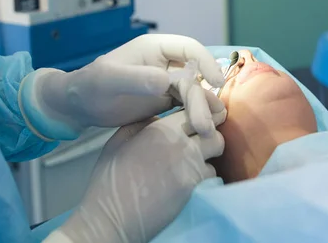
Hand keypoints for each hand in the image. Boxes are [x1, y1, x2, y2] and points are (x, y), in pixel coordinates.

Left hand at [18, 34, 225, 140]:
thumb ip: (136, 79)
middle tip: (206, 124)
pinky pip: (186, 104)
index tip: (215, 82)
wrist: (79, 106)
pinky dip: (195, 115)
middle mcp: (164, 62)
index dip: (205, 62)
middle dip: (202, 97)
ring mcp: (166, 80)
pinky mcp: (165, 98)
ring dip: (202, 109)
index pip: (189, 48)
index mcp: (154, 48)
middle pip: (194, 75)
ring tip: (206, 131)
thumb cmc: (90, 87)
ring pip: (193, 91)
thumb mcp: (109, 81)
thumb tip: (165, 81)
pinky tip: (200, 130)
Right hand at [43, 110, 225, 242]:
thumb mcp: (120, 140)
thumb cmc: (111, 179)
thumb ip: (143, 123)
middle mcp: (180, 144)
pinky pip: (211, 176)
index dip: (196, 117)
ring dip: (207, 156)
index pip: (194, 111)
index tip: (193, 124)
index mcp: (160, 128)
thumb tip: (160, 117)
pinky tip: (187, 181)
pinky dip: (203, 177)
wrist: (111, 216)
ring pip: (216, 154)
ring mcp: (190, 167)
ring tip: (191, 163)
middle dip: (208, 136)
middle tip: (198, 143)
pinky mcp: (194, 188)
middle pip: (213, 132)